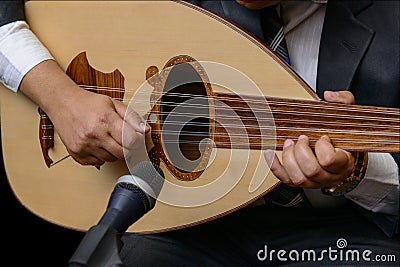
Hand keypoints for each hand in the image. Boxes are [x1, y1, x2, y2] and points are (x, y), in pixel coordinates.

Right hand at [20, 60, 148, 166]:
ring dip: (114, 152)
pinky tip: (99, 144)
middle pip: (123, 153)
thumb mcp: (113, 104)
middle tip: (125, 140)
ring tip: (109, 139)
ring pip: (111, 159)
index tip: (137, 138)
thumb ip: (131, 117)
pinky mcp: (77, 153)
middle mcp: (94, 134)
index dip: (138, 141)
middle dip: (128, 148)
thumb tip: (145, 130)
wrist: (62, 103)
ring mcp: (85, 145)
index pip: (131, 141)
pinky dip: (101, 156)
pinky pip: (97, 162)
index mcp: (106, 120)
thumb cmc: (88, 103)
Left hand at [263, 90, 355, 188]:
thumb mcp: (348, 118)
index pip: (329, 160)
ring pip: (298, 178)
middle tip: (302, 138)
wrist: (342, 157)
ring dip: (289, 158)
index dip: (323, 147)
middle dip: (301, 151)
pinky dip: (274, 166)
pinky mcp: (299, 181)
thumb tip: (329, 96)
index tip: (323, 137)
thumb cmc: (344, 139)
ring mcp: (314, 181)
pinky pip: (284, 179)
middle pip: (311, 170)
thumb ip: (343, 102)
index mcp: (343, 162)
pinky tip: (270, 152)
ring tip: (289, 143)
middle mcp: (329, 176)